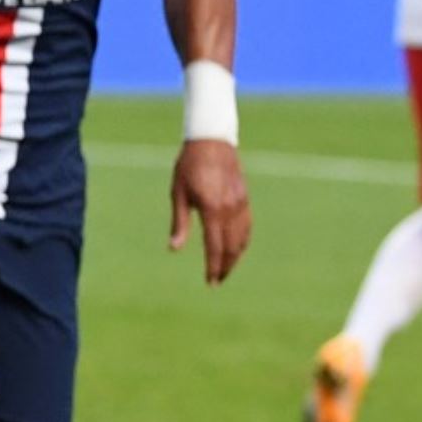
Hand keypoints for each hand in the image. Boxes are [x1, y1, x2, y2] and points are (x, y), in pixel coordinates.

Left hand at [169, 140, 250, 284]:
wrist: (211, 140)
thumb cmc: (189, 166)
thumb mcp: (178, 194)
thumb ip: (179, 223)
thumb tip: (174, 249)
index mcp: (211, 208)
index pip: (215, 246)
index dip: (213, 266)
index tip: (210, 281)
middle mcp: (230, 209)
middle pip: (231, 247)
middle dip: (225, 267)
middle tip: (217, 281)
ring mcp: (240, 203)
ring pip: (242, 239)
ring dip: (235, 257)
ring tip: (226, 269)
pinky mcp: (245, 198)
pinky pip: (246, 227)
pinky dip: (242, 242)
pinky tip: (236, 248)